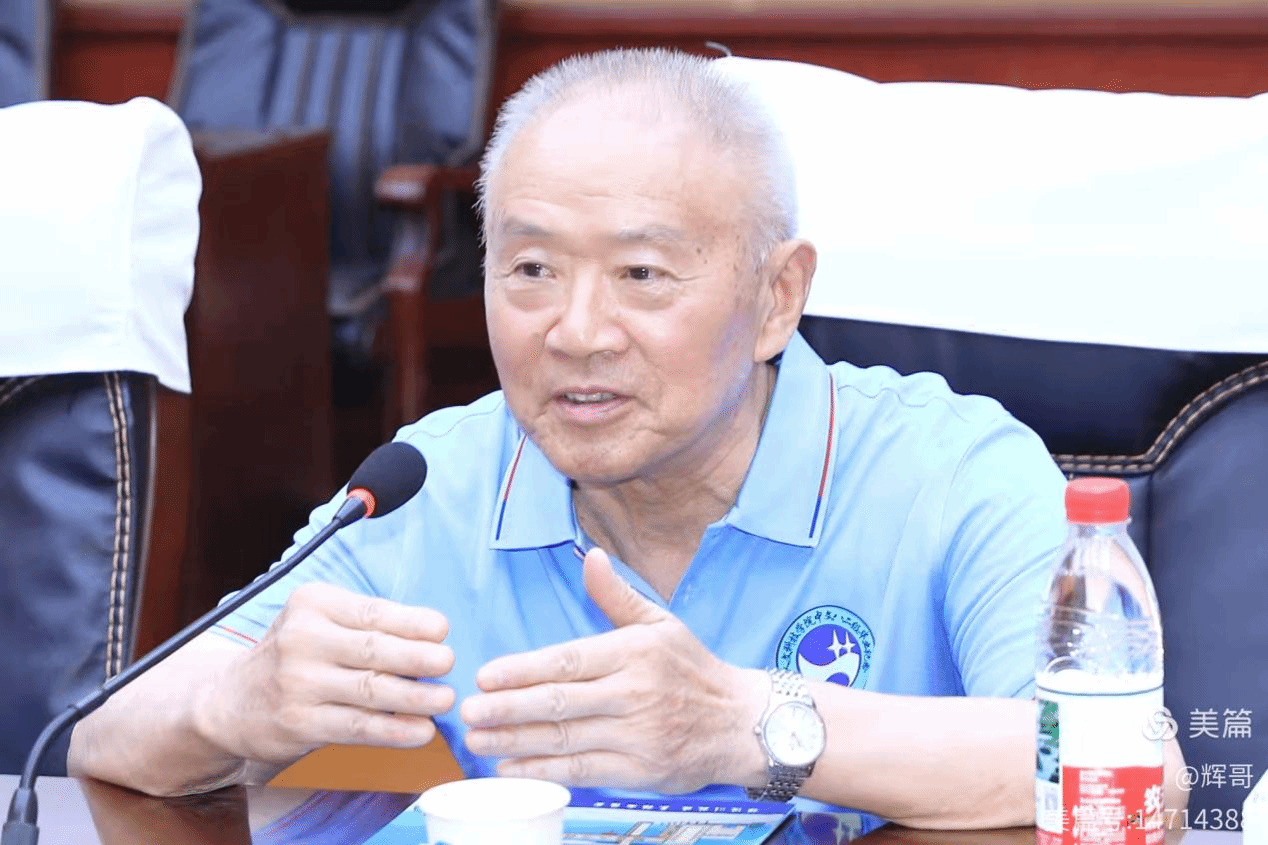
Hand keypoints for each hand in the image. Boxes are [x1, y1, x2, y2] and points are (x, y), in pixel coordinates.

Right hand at [200, 582, 455, 763]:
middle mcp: (302, 640)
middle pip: (373, 650)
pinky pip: (358, 727)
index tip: (443, 630)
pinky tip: (422, 732)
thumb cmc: (294, 655)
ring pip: (370, 691)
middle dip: (417, 657)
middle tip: (450, 663)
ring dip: (415, 697)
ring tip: (446, 700)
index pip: (371, 612)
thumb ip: (366, 624)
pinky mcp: (300, 724)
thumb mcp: (319, 622)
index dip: (411, 622)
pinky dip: (394, 730)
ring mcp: (298, 684)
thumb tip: (433, 635)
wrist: (230, 702)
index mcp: (312, 604)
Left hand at [460, 548, 766, 792]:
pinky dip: (544, 771)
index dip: (524, 670)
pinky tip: (512, 766)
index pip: (568, 661)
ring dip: (515, 741)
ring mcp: (637, 734)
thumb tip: (591, 556)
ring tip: (477, 739)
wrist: (741, 723)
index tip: (487, 674)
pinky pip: (583, 771)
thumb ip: (617, 595)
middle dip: (508, 708)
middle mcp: (634, 693)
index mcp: (634, 652)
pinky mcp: (640, 770)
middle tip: (468, 710)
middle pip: (560, 702)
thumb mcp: (661, 624)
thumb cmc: (694, 670)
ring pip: (566, 739)